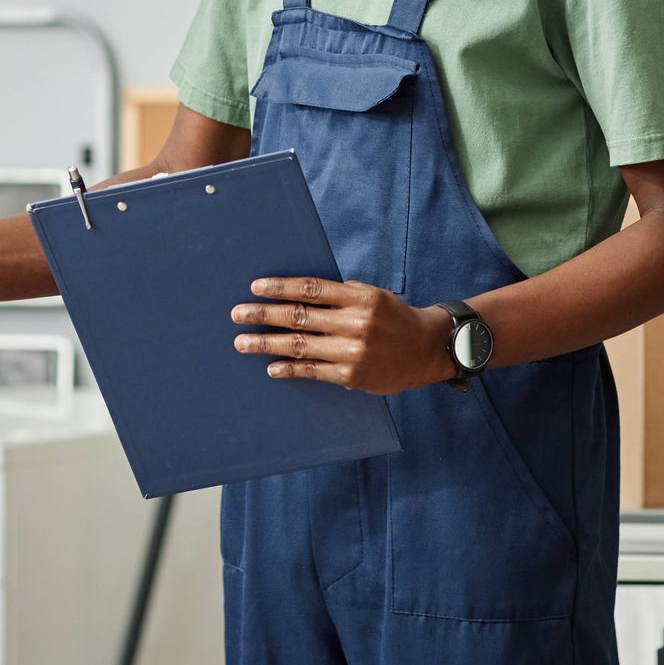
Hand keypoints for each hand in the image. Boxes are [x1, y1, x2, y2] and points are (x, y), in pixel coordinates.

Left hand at [230, 277, 454, 394]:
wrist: (426, 349)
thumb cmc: (392, 317)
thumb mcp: (371, 295)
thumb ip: (338, 295)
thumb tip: (294, 293)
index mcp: (359, 298)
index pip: (311, 289)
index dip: (280, 287)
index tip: (256, 287)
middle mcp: (355, 324)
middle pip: (299, 316)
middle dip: (263, 315)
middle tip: (237, 314)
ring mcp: (353, 352)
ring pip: (300, 346)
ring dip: (266, 344)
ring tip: (242, 342)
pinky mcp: (351, 376)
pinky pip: (313, 371)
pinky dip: (289, 369)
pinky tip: (271, 367)